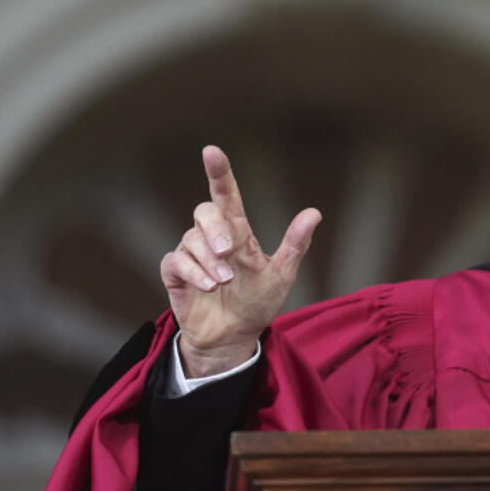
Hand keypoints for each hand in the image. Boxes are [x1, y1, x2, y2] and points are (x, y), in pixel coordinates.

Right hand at [160, 145, 320, 377]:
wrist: (234, 339)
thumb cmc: (257, 303)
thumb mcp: (281, 275)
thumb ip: (294, 245)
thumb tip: (314, 213)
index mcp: (238, 232)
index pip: (226, 195)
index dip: (220, 173)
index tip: (212, 151)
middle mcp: (212, 238)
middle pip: (204, 211)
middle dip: (215, 228)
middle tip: (228, 252)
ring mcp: (192, 255)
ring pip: (191, 239)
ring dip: (208, 260)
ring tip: (222, 282)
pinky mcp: (176, 274)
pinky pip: (175, 261)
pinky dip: (192, 272)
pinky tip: (208, 286)